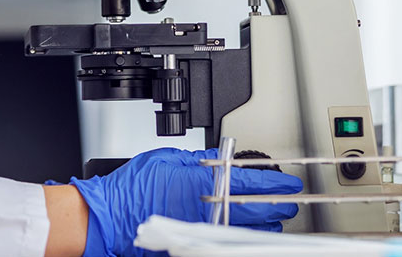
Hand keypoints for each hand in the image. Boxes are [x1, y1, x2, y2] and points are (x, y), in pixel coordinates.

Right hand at [69, 147, 301, 255]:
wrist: (110, 216)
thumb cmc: (131, 187)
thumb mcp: (165, 158)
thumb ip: (196, 159)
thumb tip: (216, 157)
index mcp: (200, 184)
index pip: (249, 183)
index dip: (274, 183)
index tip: (289, 184)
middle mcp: (205, 210)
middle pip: (254, 211)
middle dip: (277, 208)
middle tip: (291, 204)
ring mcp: (201, 230)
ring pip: (244, 230)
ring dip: (263, 225)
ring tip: (275, 220)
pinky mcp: (192, 244)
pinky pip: (225, 242)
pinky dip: (239, 238)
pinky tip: (246, 235)